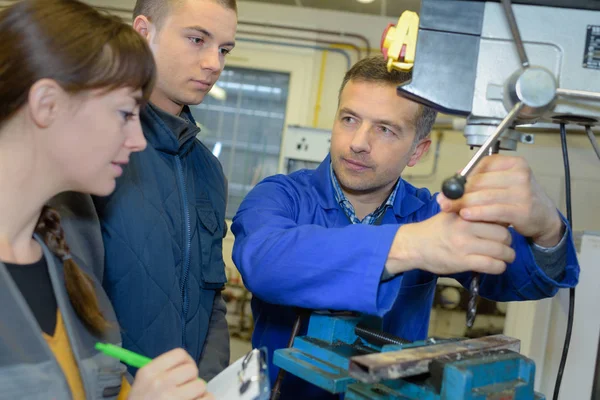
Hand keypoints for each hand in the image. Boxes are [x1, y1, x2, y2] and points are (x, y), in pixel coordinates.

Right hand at [129, 348, 213, 399]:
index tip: (184, 371)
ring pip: (201, 385)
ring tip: (186, 398)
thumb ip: (162, 371)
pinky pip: (208, 398)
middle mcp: (160, 383)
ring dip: (197, 393)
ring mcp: (173, 398)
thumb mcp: (143, 383)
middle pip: (192, 369)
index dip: (186, 362)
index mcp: (149, 372)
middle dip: (191, 379)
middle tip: (184, 389)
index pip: (180, 354)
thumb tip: (188, 365)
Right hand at [386, 211, 515, 275]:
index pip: (496, 215)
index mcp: (464, 212)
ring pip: (501, 250)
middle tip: (506, 245)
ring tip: (506, 257)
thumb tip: (494, 209)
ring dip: (507, 256)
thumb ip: (469, 209)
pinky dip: (499, 267)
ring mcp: (464, 245)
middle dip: (508, 241)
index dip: (504, 223)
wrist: (413, 246)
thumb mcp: (450, 213)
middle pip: (503, 234)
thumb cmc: (433, 230)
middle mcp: (466, 227)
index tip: (503, 228)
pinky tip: (497, 266)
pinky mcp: (463, 262)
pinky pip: (492, 265)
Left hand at [437, 155, 563, 246]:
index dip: (461, 176)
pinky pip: (494, 210)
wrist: (544, 217)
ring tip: (449, 208)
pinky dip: (477, 213)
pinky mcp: (522, 209)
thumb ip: (480, 180)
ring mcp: (523, 192)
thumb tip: (452, 180)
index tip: (446, 186)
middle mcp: (520, 174)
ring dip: (464, 203)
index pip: (482, 165)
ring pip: (485, 196)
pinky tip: (465, 215)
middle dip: (458, 192)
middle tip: (442, 200)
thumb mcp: (502, 184)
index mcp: (514, 163)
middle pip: (481, 181)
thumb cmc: (518, 199)